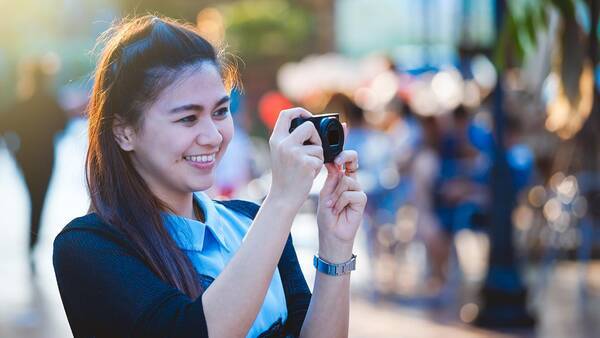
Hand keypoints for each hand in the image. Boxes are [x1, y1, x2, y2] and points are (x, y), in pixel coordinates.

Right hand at [268, 108, 323, 210]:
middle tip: (312, 150)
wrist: (283, 197)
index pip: (286, 114)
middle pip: (309, 126)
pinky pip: (320, 158)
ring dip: (318, 156)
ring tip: (307, 167)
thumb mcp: (284, 154)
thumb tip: (316, 122)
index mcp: (276, 139)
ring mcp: (294, 153)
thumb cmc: (287, 175)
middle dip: (316, 137)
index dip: (300, 112)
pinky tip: (309, 174)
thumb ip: (294, 139)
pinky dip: (318, 166)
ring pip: (318, 146)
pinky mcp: (306, 163)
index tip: (308, 117)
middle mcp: (283, 144)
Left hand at [317, 148, 366, 262]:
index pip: (346, 161)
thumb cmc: (326, 215)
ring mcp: (357, 191)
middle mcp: (351, 183)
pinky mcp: (361, 201)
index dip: (343, 154)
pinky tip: (337, 210)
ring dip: (335, 193)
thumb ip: (330, 178)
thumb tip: (332, 161)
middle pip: (353, 161)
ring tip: (330, 205)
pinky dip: (340, 202)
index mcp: (341, 179)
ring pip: (347, 181)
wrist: (331, 234)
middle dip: (346, 157)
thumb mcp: (325, 193)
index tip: (334, 155)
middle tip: (337, 160)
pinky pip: (351, 194)